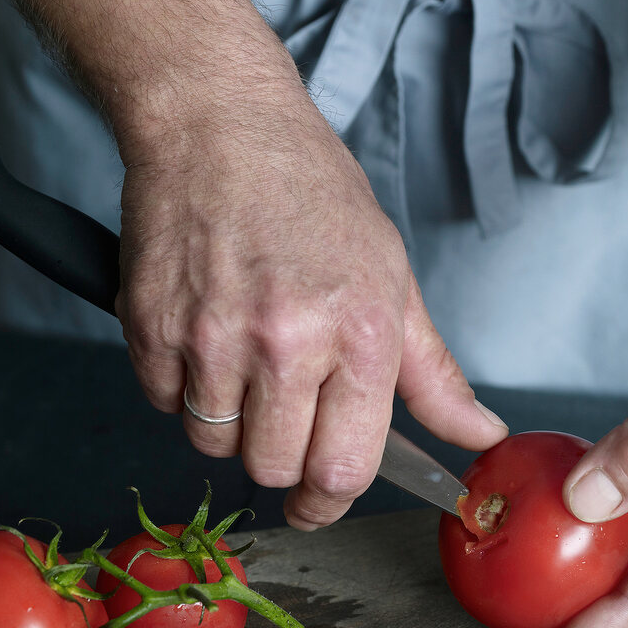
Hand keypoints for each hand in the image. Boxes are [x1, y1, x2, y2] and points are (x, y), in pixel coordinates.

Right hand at [116, 75, 506, 528]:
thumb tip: (478, 435)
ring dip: (227, 421)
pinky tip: (202, 334)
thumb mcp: (392, 277)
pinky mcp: (149, 325)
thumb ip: (433, 373)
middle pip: (272, 469)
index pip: (343, 469)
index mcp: (358, 334)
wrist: (217, 122)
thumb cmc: (311, 193)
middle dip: (279, 458)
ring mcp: (211, 335)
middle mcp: (286, 342)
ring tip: (241, 357)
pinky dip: (180, 386)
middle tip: (282, 412)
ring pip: (212, 443)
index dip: (329, 504)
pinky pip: (162, 402)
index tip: (318, 505)